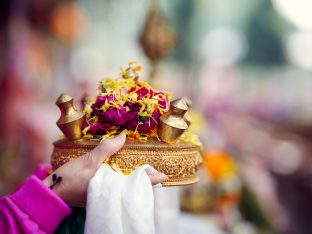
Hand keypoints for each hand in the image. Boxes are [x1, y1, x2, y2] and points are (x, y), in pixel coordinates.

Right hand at [44, 134, 167, 206]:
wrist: (53, 191)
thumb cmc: (70, 179)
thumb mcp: (89, 161)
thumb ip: (106, 149)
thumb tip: (122, 136)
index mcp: (112, 187)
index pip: (138, 184)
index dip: (152, 179)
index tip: (165, 176)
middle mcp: (112, 191)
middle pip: (134, 185)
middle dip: (146, 178)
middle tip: (157, 169)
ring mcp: (106, 192)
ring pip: (126, 184)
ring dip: (135, 177)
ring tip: (145, 167)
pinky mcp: (99, 190)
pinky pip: (116, 183)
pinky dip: (123, 176)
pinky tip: (124, 169)